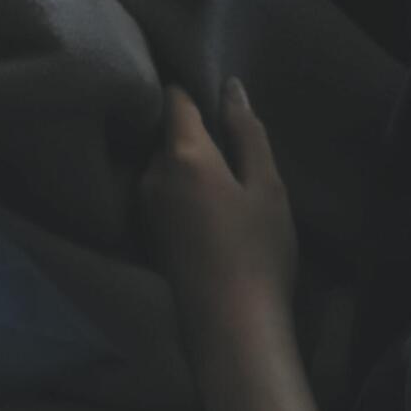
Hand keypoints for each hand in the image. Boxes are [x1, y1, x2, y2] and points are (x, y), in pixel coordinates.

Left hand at [138, 79, 298, 317]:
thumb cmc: (257, 251)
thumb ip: (247, 132)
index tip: (211, 82)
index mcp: (182, 154)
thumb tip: (231, 87)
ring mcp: (144, 206)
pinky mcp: (147, 234)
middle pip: (166, 132)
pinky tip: (208, 203)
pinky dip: (181, 186)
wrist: (229, 328)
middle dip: (191, 127)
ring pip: (163, 163)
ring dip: (187, 159)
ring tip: (223, 170)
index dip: (191, 86)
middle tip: (230, 133)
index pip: (174, 99)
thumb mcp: (267, 186)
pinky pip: (162, 191)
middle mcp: (151, 174)